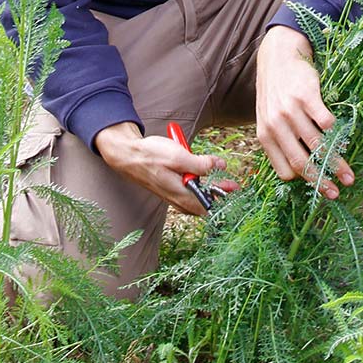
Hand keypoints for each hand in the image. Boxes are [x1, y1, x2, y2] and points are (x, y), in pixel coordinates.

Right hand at [94, 121, 225, 215]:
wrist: (127, 155)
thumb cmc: (150, 155)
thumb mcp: (178, 155)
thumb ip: (200, 163)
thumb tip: (220, 166)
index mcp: (181, 193)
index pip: (207, 206)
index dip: (223, 200)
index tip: (234, 191)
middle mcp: (176, 198)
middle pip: (203, 204)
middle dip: (219, 194)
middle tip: (232, 185)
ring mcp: (171, 195)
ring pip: (195, 199)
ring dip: (209, 191)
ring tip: (220, 180)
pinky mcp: (168, 188)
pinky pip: (187, 194)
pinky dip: (198, 188)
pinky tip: (200, 177)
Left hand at [255, 25, 353, 198]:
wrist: (277, 57)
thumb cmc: (275, 93)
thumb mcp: (268, 119)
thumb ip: (279, 142)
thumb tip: (299, 172)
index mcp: (265, 135)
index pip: (284, 170)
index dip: (303, 181)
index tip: (319, 186)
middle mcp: (276, 125)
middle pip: (302, 163)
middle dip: (322, 182)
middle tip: (338, 192)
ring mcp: (291, 110)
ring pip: (317, 146)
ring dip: (336, 163)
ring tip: (349, 174)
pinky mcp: (306, 95)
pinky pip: (325, 122)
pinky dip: (336, 133)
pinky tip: (344, 138)